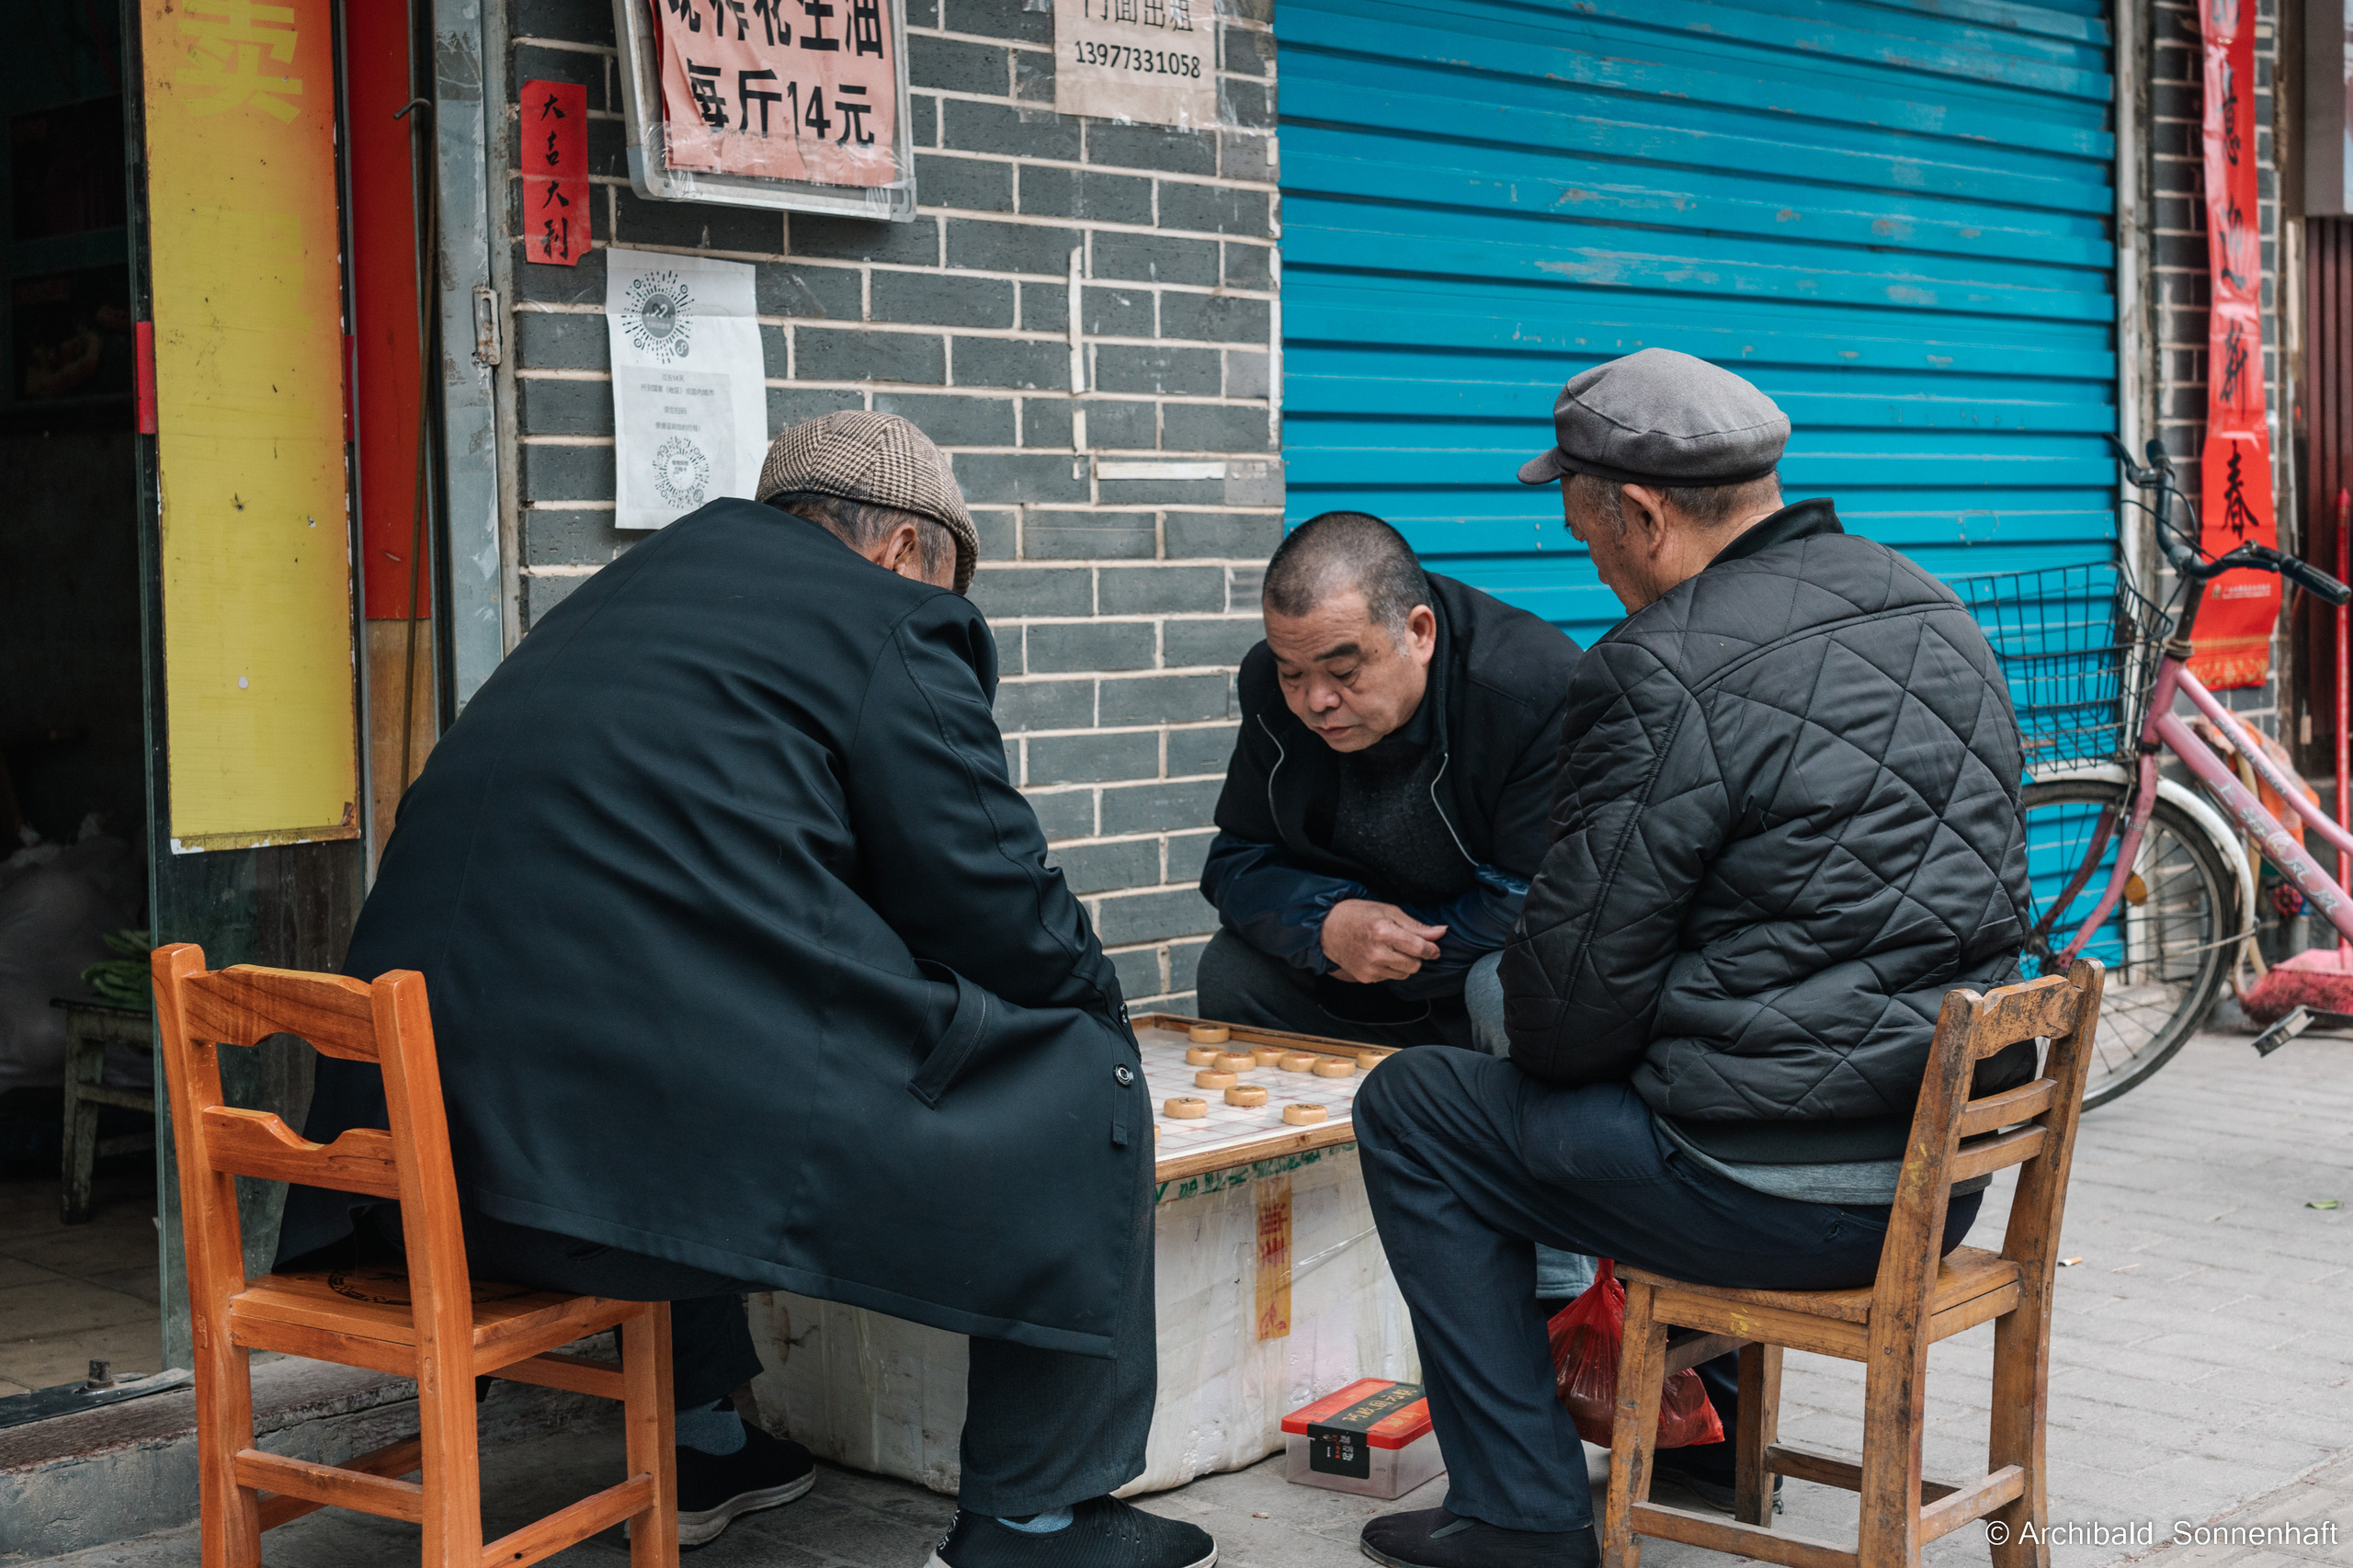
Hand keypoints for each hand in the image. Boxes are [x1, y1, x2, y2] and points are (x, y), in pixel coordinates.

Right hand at [1320, 899, 1445, 983]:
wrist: (1328, 929)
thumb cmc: (1359, 915)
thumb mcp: (1388, 911)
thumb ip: (1416, 925)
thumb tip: (1442, 932)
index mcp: (1383, 932)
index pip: (1419, 948)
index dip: (1431, 949)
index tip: (1434, 948)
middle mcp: (1377, 953)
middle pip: (1414, 965)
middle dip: (1417, 957)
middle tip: (1409, 946)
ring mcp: (1369, 968)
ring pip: (1404, 974)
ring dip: (1404, 964)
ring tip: (1391, 950)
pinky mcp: (1365, 977)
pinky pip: (1389, 977)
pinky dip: (1390, 969)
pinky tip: (1379, 956)